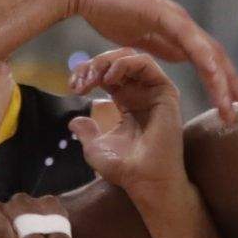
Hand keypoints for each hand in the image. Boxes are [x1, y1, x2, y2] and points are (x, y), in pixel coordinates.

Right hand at [50, 0, 237, 119]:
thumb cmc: (108, 12)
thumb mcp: (140, 40)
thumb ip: (160, 47)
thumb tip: (175, 57)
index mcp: (177, 33)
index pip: (208, 59)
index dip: (221, 80)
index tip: (230, 103)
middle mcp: (182, 25)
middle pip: (215, 57)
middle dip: (228, 84)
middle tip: (237, 109)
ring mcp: (175, 18)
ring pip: (208, 51)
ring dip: (221, 78)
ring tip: (230, 102)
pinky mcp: (164, 15)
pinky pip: (189, 39)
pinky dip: (204, 57)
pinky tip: (213, 74)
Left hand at [67, 49, 185, 197]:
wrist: (146, 180)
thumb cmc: (125, 168)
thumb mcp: (95, 148)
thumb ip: (86, 132)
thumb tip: (73, 121)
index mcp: (128, 102)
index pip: (107, 74)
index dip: (88, 73)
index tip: (72, 86)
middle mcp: (142, 93)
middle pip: (118, 61)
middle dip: (95, 64)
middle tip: (81, 81)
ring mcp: (154, 92)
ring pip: (132, 57)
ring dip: (108, 61)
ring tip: (94, 78)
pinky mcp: (165, 92)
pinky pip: (147, 64)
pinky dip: (125, 64)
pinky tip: (109, 78)